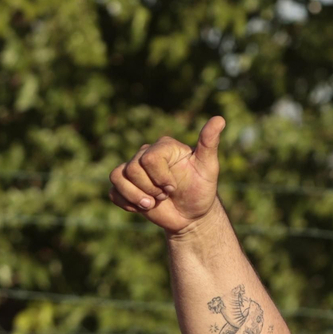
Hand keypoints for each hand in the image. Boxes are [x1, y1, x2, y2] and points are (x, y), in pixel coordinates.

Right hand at [108, 117, 225, 235]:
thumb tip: (219, 119)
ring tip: (153, 204)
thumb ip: (210, 144)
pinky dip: (126, 203)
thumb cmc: (201, 189)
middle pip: (132, 169)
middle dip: (150, 189)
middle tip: (165, 196)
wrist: (191, 214)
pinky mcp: (125, 187)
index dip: (160, 178)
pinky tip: (142, 207)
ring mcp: (133, 171)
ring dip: (136, 197)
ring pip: (117, 177)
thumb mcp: (209, 168)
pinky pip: (113, 192)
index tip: (173, 187)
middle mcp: (145, 154)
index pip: (149, 158)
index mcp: (164, 147)